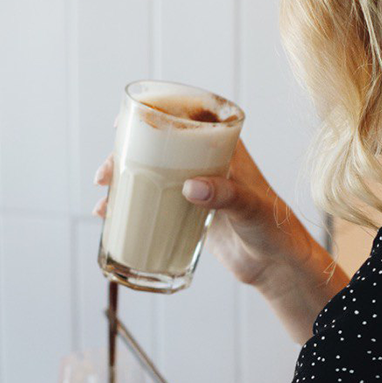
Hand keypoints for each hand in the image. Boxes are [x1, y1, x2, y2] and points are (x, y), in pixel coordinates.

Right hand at [94, 141, 309, 285]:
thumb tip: (190, 186)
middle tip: (105, 174)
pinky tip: (113, 219)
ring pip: (153, 176)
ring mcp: (196, 189)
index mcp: (224, 149)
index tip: (123, 125)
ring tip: (104, 201)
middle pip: (159, 149)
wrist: (277, 265)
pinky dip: (135, 208)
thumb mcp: (250, 207)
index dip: (152, 117)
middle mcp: (206, 164)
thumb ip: (225, 194)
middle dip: (127, 157)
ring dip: (126, 183)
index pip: (186, 121)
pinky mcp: (190, 214)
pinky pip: (157, 204)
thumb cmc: (274, 228)